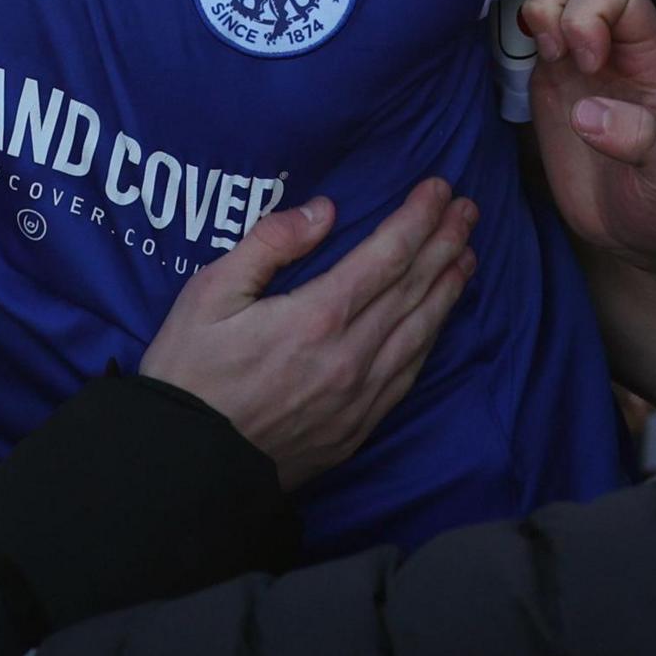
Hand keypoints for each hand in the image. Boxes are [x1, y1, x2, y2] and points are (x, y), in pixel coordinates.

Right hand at [139, 177, 477, 487]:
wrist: (186, 467)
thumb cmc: (189, 373)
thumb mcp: (209, 293)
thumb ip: (268, 244)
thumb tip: (322, 211)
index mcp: (316, 318)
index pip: (387, 256)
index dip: (418, 219)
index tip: (440, 188)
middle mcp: (351, 357)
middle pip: (413, 290)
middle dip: (444, 244)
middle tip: (469, 210)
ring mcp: (359, 398)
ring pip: (419, 333)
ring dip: (447, 290)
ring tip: (467, 257)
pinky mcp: (357, 429)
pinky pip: (407, 375)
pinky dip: (430, 340)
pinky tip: (437, 322)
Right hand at [520, 0, 655, 276]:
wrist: (636, 229)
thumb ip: (644, 143)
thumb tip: (589, 114)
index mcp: (652, 50)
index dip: (589, 13)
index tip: (587, 67)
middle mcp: (618, 37)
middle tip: (557, 55)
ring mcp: (581, 48)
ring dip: (538, 3)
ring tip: (545, 55)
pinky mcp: (550, 69)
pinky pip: (531, 12)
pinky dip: (519, 18)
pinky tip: (530, 54)